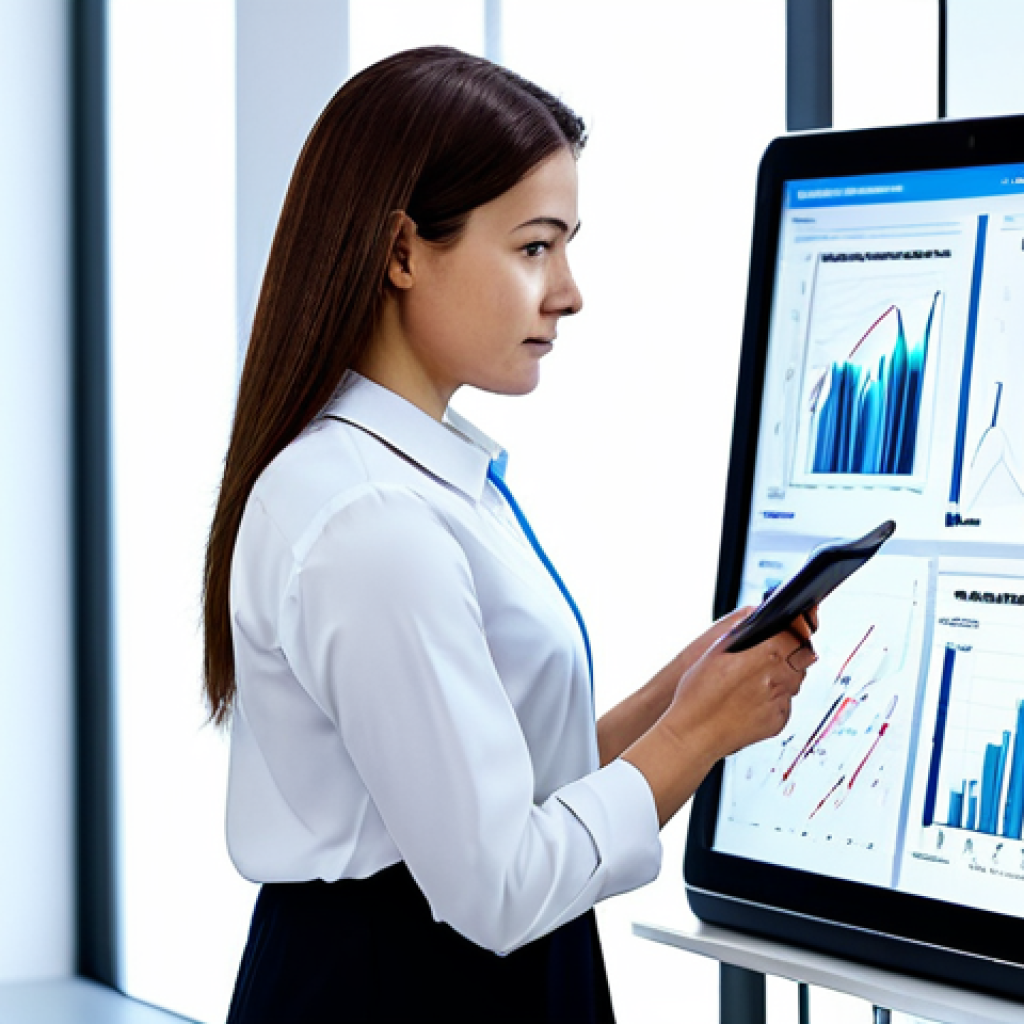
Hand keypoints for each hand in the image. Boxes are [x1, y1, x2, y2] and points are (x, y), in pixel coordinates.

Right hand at [664, 608, 816, 760]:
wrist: (693, 734)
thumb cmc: (698, 694)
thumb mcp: (715, 651)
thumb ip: (742, 633)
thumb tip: (758, 622)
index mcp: (765, 654)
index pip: (798, 633)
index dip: (793, 630)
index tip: (788, 630)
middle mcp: (779, 678)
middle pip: (803, 656)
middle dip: (791, 652)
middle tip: (770, 654)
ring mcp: (781, 702)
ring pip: (795, 680)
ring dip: (783, 674)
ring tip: (755, 679)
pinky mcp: (779, 721)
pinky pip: (785, 703)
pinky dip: (774, 698)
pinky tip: (751, 700)